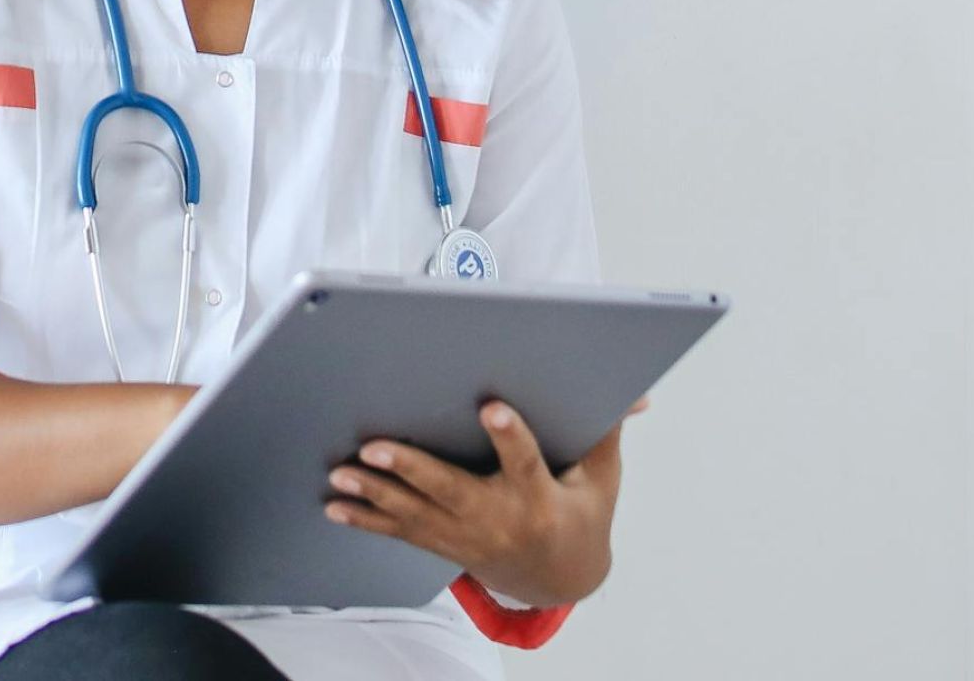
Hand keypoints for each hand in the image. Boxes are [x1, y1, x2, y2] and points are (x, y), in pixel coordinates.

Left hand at [324, 396, 648, 605]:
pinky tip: (336, 506)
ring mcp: (468, 538)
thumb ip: (605, 432)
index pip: (525, 463)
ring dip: (375, 495)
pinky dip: (367, 520)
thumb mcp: (602, 478)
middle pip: (451, 491)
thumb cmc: (583, 517)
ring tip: (341, 473)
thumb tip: (637, 394)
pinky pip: (402, 533)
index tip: (492, 409)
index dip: (510, 436)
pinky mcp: (446, 546)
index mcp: (542, 498)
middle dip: (411, 470)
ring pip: (415, 514)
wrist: (561, 580)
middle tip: (375, 448)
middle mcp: (499, 520)